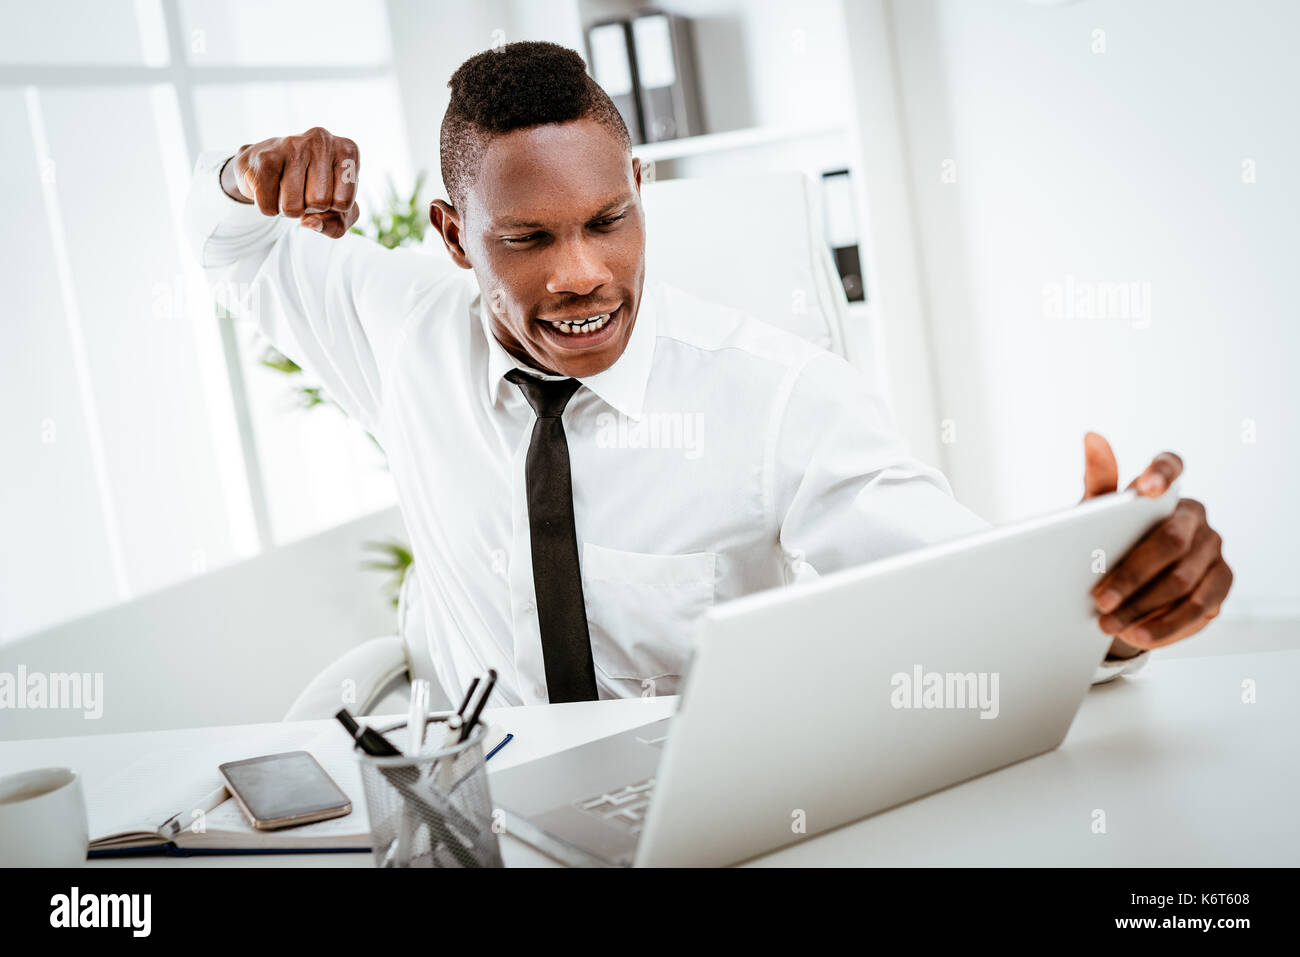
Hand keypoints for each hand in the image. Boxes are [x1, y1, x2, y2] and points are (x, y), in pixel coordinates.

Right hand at [220, 127, 360, 237]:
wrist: (267, 166)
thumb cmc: (312, 189)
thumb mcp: (337, 211)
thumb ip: (336, 225)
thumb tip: (310, 223)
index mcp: (347, 150)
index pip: (344, 203)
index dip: (332, 208)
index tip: (325, 191)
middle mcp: (322, 140)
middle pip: (320, 203)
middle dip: (309, 207)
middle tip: (302, 190)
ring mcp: (292, 144)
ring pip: (293, 207)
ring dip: (288, 209)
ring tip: (286, 188)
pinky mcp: (264, 157)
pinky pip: (269, 207)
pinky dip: (269, 207)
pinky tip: (270, 186)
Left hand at [1081, 432, 1231, 654]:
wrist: (1127, 584)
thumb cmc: (1108, 540)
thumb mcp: (1095, 514)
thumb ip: (1098, 479)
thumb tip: (1091, 436)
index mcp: (1167, 490)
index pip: (1171, 466)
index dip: (1160, 475)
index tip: (1142, 489)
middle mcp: (1196, 516)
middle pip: (1171, 542)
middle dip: (1133, 575)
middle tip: (1100, 600)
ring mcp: (1214, 550)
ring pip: (1184, 582)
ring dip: (1143, 608)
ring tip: (1110, 625)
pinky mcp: (1222, 584)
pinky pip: (1198, 608)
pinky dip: (1164, 626)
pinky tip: (1138, 635)